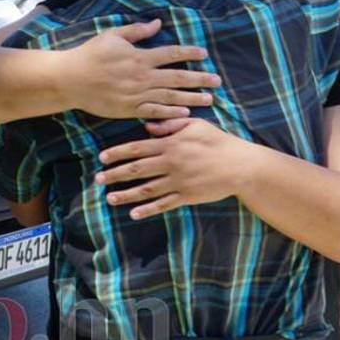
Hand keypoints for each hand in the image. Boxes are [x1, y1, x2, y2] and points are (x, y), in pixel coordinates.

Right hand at [65, 19, 220, 119]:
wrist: (70, 79)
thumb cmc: (90, 55)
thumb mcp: (112, 36)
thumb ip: (137, 31)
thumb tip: (158, 23)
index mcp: (140, 57)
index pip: (172, 54)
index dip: (189, 53)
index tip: (204, 54)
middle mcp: (143, 76)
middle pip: (178, 78)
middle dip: (200, 79)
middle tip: (217, 81)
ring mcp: (137, 95)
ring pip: (171, 96)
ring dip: (192, 98)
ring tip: (210, 100)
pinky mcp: (129, 109)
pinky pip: (155, 112)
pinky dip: (171, 113)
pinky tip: (185, 114)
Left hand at [94, 118, 250, 218]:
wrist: (242, 165)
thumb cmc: (218, 142)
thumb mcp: (195, 125)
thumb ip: (170, 125)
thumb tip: (147, 126)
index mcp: (171, 144)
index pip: (137, 148)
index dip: (117, 153)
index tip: (101, 158)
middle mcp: (171, 163)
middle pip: (137, 169)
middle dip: (115, 174)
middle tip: (97, 179)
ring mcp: (179, 181)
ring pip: (147, 189)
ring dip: (126, 194)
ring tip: (109, 198)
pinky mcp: (187, 196)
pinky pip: (164, 204)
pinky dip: (148, 209)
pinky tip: (133, 214)